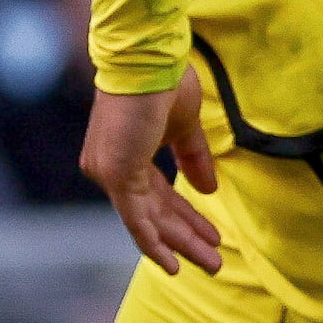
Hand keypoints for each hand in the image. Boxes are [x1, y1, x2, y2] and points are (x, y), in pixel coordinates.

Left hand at [82, 73, 222, 273]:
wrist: (146, 58)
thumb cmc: (163, 81)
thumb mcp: (185, 126)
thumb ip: (193, 158)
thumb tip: (208, 189)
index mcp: (126, 154)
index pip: (158, 196)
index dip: (186, 216)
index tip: (211, 234)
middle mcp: (110, 167)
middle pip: (154, 214)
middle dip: (187, 237)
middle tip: (215, 260)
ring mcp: (108, 172)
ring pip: (147, 221)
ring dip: (180, 243)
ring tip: (211, 263)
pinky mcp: (114, 174)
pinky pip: (135, 218)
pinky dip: (153, 243)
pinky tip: (171, 264)